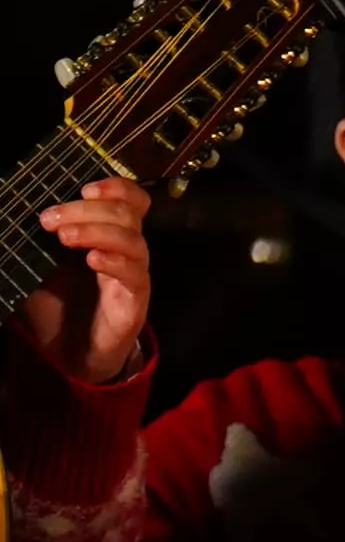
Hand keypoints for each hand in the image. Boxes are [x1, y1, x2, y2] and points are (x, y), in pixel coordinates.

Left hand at [21, 179, 147, 386]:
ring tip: (64, 238)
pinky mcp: (135, 301)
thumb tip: (8, 212)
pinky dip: (115, 262)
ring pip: (133, 241)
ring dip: (97, 231)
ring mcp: (133, 275)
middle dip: (87, 210)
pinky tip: (92, 260)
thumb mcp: (37, 264)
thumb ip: (33, 240)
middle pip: (127, 214)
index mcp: (107, 236)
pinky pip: (135, 274)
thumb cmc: (55, 306)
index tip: (84, 189)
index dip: (117, 187)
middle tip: (50, 220)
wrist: (67, 354)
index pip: (131, 201)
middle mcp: (125, 251)